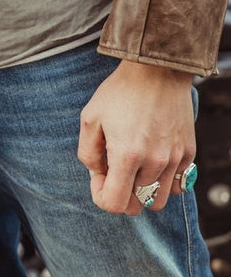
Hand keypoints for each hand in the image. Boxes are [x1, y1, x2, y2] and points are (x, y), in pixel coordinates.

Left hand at [78, 60, 195, 214]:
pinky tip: (150, 161)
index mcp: (127, 155)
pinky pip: (176, 184)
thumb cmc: (119, 93)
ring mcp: (175, 158)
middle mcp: (155, 162)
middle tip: (113, 171)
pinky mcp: (188, 152)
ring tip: (132, 167)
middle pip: (137, 205)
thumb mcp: (90, 119)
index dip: (100, 196)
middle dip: (120, 196)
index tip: (98, 177)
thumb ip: (87, 153)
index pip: (115, 204)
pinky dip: (162, 181)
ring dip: (141, 191)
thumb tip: (97, 174)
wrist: (157, 71)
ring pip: (158, 199)